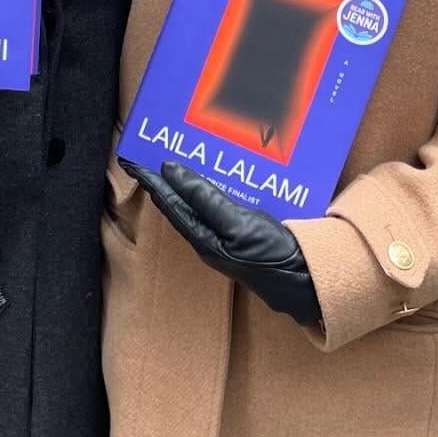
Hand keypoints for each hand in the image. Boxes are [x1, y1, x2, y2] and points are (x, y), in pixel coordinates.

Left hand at [123, 160, 321, 325]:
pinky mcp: (242, 233)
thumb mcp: (238, 225)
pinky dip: (210, 188)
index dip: (150, 180)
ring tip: (173, 161)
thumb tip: (170, 171)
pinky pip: (218, 206)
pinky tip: (215, 176)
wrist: (307, 281)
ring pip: (198, 204)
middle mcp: (210, 238)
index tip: (130, 160)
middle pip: (179, 203)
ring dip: (185, 183)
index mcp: (203, 237)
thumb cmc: (272, 255)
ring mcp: (226, 237)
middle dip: (163, 180)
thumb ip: (205, 199)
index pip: (168, 203)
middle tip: (146, 155)